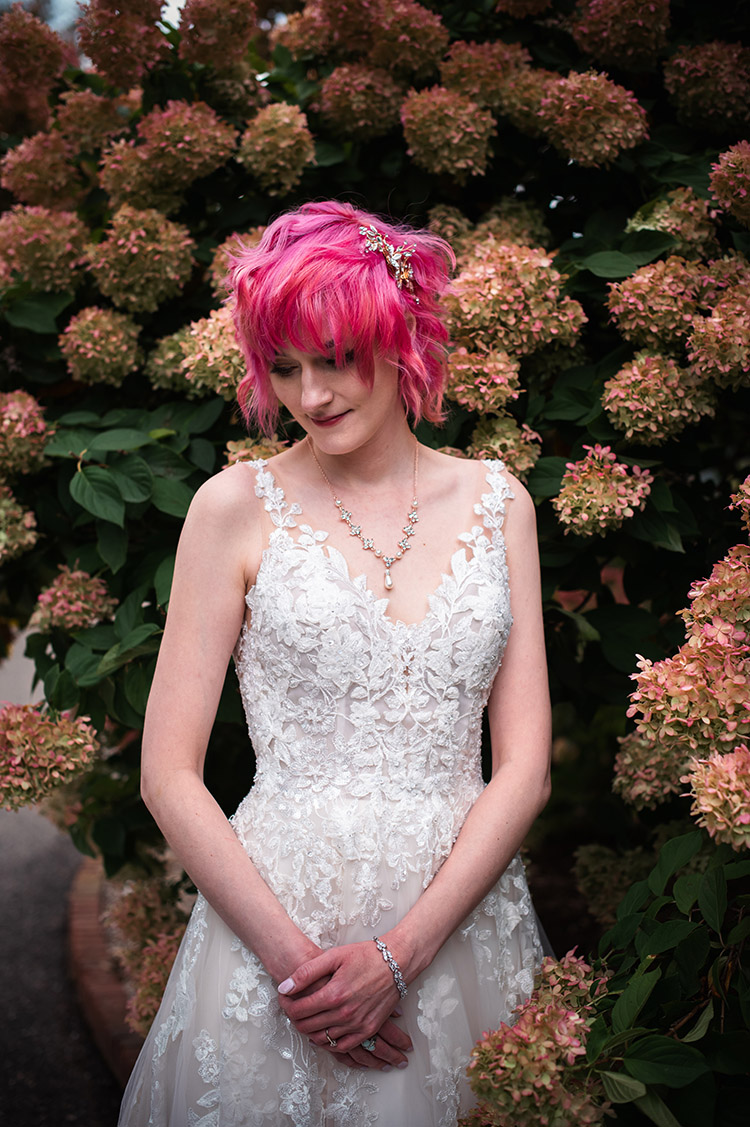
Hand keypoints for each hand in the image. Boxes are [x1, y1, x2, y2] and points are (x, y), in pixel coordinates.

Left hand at [277, 941, 412, 1063]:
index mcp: (333, 995)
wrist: (397, 963)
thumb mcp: (334, 956)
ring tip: (306, 1017)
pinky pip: (342, 1047)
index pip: (298, 1010)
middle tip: (291, 1007)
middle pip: (307, 1027)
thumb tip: (284, 987)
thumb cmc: (365, 956)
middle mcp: (344, 1014)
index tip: (283, 998)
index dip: (285, 1005)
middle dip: (294, 1018)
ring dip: (309, 1031)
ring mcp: (356, 1025)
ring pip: (322, 1039)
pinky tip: (323, 1032)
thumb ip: (306, 973)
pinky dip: (328, 1043)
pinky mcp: (368, 1030)